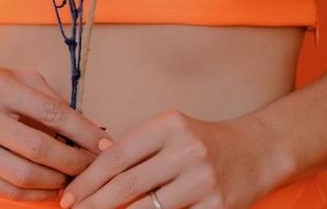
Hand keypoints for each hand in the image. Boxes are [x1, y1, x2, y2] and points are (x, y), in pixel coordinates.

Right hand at [0, 65, 113, 201]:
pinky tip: (52, 188)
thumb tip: (86, 127)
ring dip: (57, 181)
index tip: (105, 143)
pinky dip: (35, 195)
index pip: (51, 112)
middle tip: (94, 166)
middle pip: (39, 148)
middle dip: (74, 162)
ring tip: (74, 177)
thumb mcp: (14, 76)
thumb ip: (48, 96)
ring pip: (24, 175)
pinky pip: (6, 190)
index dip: (83, 132)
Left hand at [59, 110, 288, 208]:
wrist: (259, 151)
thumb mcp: (171, 131)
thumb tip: (92, 162)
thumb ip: (136, 147)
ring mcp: (203, 181)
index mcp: (169, 126)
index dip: (87, 179)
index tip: (67, 196)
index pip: (117, 155)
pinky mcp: (217, 207)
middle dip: (93, 204)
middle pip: (127, 185)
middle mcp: (187, 150)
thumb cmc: (204, 142)